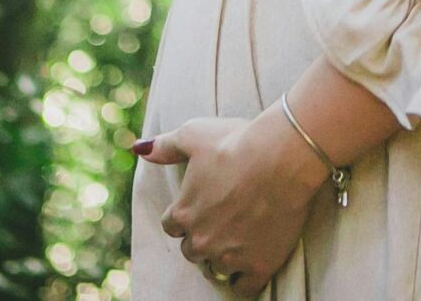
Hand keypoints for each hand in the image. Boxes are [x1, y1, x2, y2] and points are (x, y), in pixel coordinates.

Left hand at [136, 110, 330, 295]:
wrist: (282, 157)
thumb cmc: (237, 142)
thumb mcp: (195, 134)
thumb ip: (165, 146)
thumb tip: (139, 148)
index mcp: (183, 212)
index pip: (172, 227)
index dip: (186, 216)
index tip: (202, 206)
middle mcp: (201, 240)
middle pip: (192, 251)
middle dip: (204, 238)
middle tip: (224, 222)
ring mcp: (229, 256)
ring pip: (216, 269)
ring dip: (224, 258)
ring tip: (240, 241)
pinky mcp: (258, 265)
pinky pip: (243, 288)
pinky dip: (245, 278)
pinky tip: (252, 262)